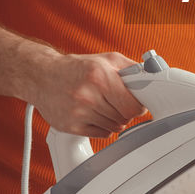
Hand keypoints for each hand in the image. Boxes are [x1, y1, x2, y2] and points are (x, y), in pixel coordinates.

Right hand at [31, 52, 146, 136]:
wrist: (41, 76)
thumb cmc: (76, 67)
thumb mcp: (106, 59)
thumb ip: (132, 68)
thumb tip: (153, 77)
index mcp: (99, 76)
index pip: (133, 105)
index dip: (139, 106)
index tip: (138, 104)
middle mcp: (88, 95)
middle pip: (125, 118)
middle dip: (126, 111)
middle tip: (119, 102)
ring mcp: (78, 112)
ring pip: (114, 127)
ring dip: (115, 119)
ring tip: (104, 106)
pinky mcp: (71, 126)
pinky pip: (102, 134)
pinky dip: (103, 127)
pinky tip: (95, 114)